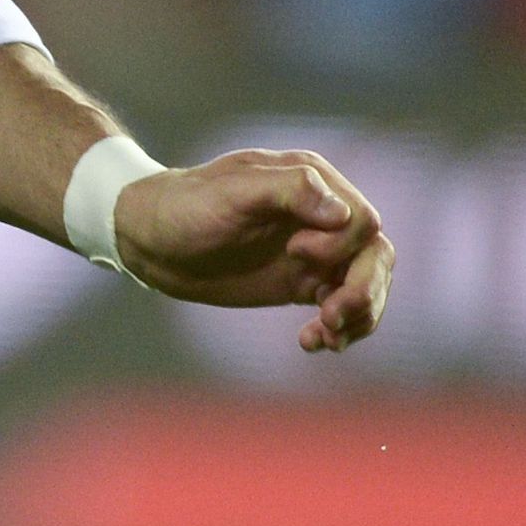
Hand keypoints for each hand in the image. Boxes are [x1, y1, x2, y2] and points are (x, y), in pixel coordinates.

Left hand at [116, 148, 396, 351]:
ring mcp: (314, 252)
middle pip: (375, 256)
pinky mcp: (302, 283)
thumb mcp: (233, 191)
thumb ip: (291, 190)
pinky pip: (341, 307)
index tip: (297, 254)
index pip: (361, 221)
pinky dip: (340, 329)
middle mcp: (321, 216)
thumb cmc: (186, 206)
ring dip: (358, 316)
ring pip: (367, 285)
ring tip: (325, 337)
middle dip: (364, 291)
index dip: (340, 246)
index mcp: (312, 183)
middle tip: (330, 317)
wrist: (150, 238)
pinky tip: (313, 342)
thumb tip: (342, 213)